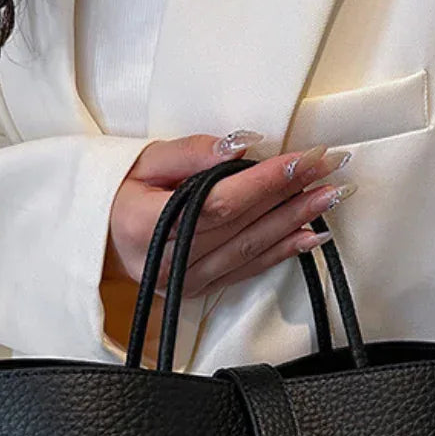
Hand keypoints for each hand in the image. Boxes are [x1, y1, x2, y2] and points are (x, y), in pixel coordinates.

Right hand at [105, 131, 355, 298]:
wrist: (100, 238)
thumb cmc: (120, 193)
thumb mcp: (144, 159)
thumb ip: (192, 152)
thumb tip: (241, 144)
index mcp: (147, 225)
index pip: (221, 202)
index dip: (266, 181)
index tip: (304, 158)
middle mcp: (170, 262)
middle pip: (244, 226)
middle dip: (293, 194)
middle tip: (334, 169)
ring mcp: (186, 282)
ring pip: (252, 250)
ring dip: (297, 222)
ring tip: (332, 197)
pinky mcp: (199, 291)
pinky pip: (248, 269)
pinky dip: (282, 252)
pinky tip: (311, 235)